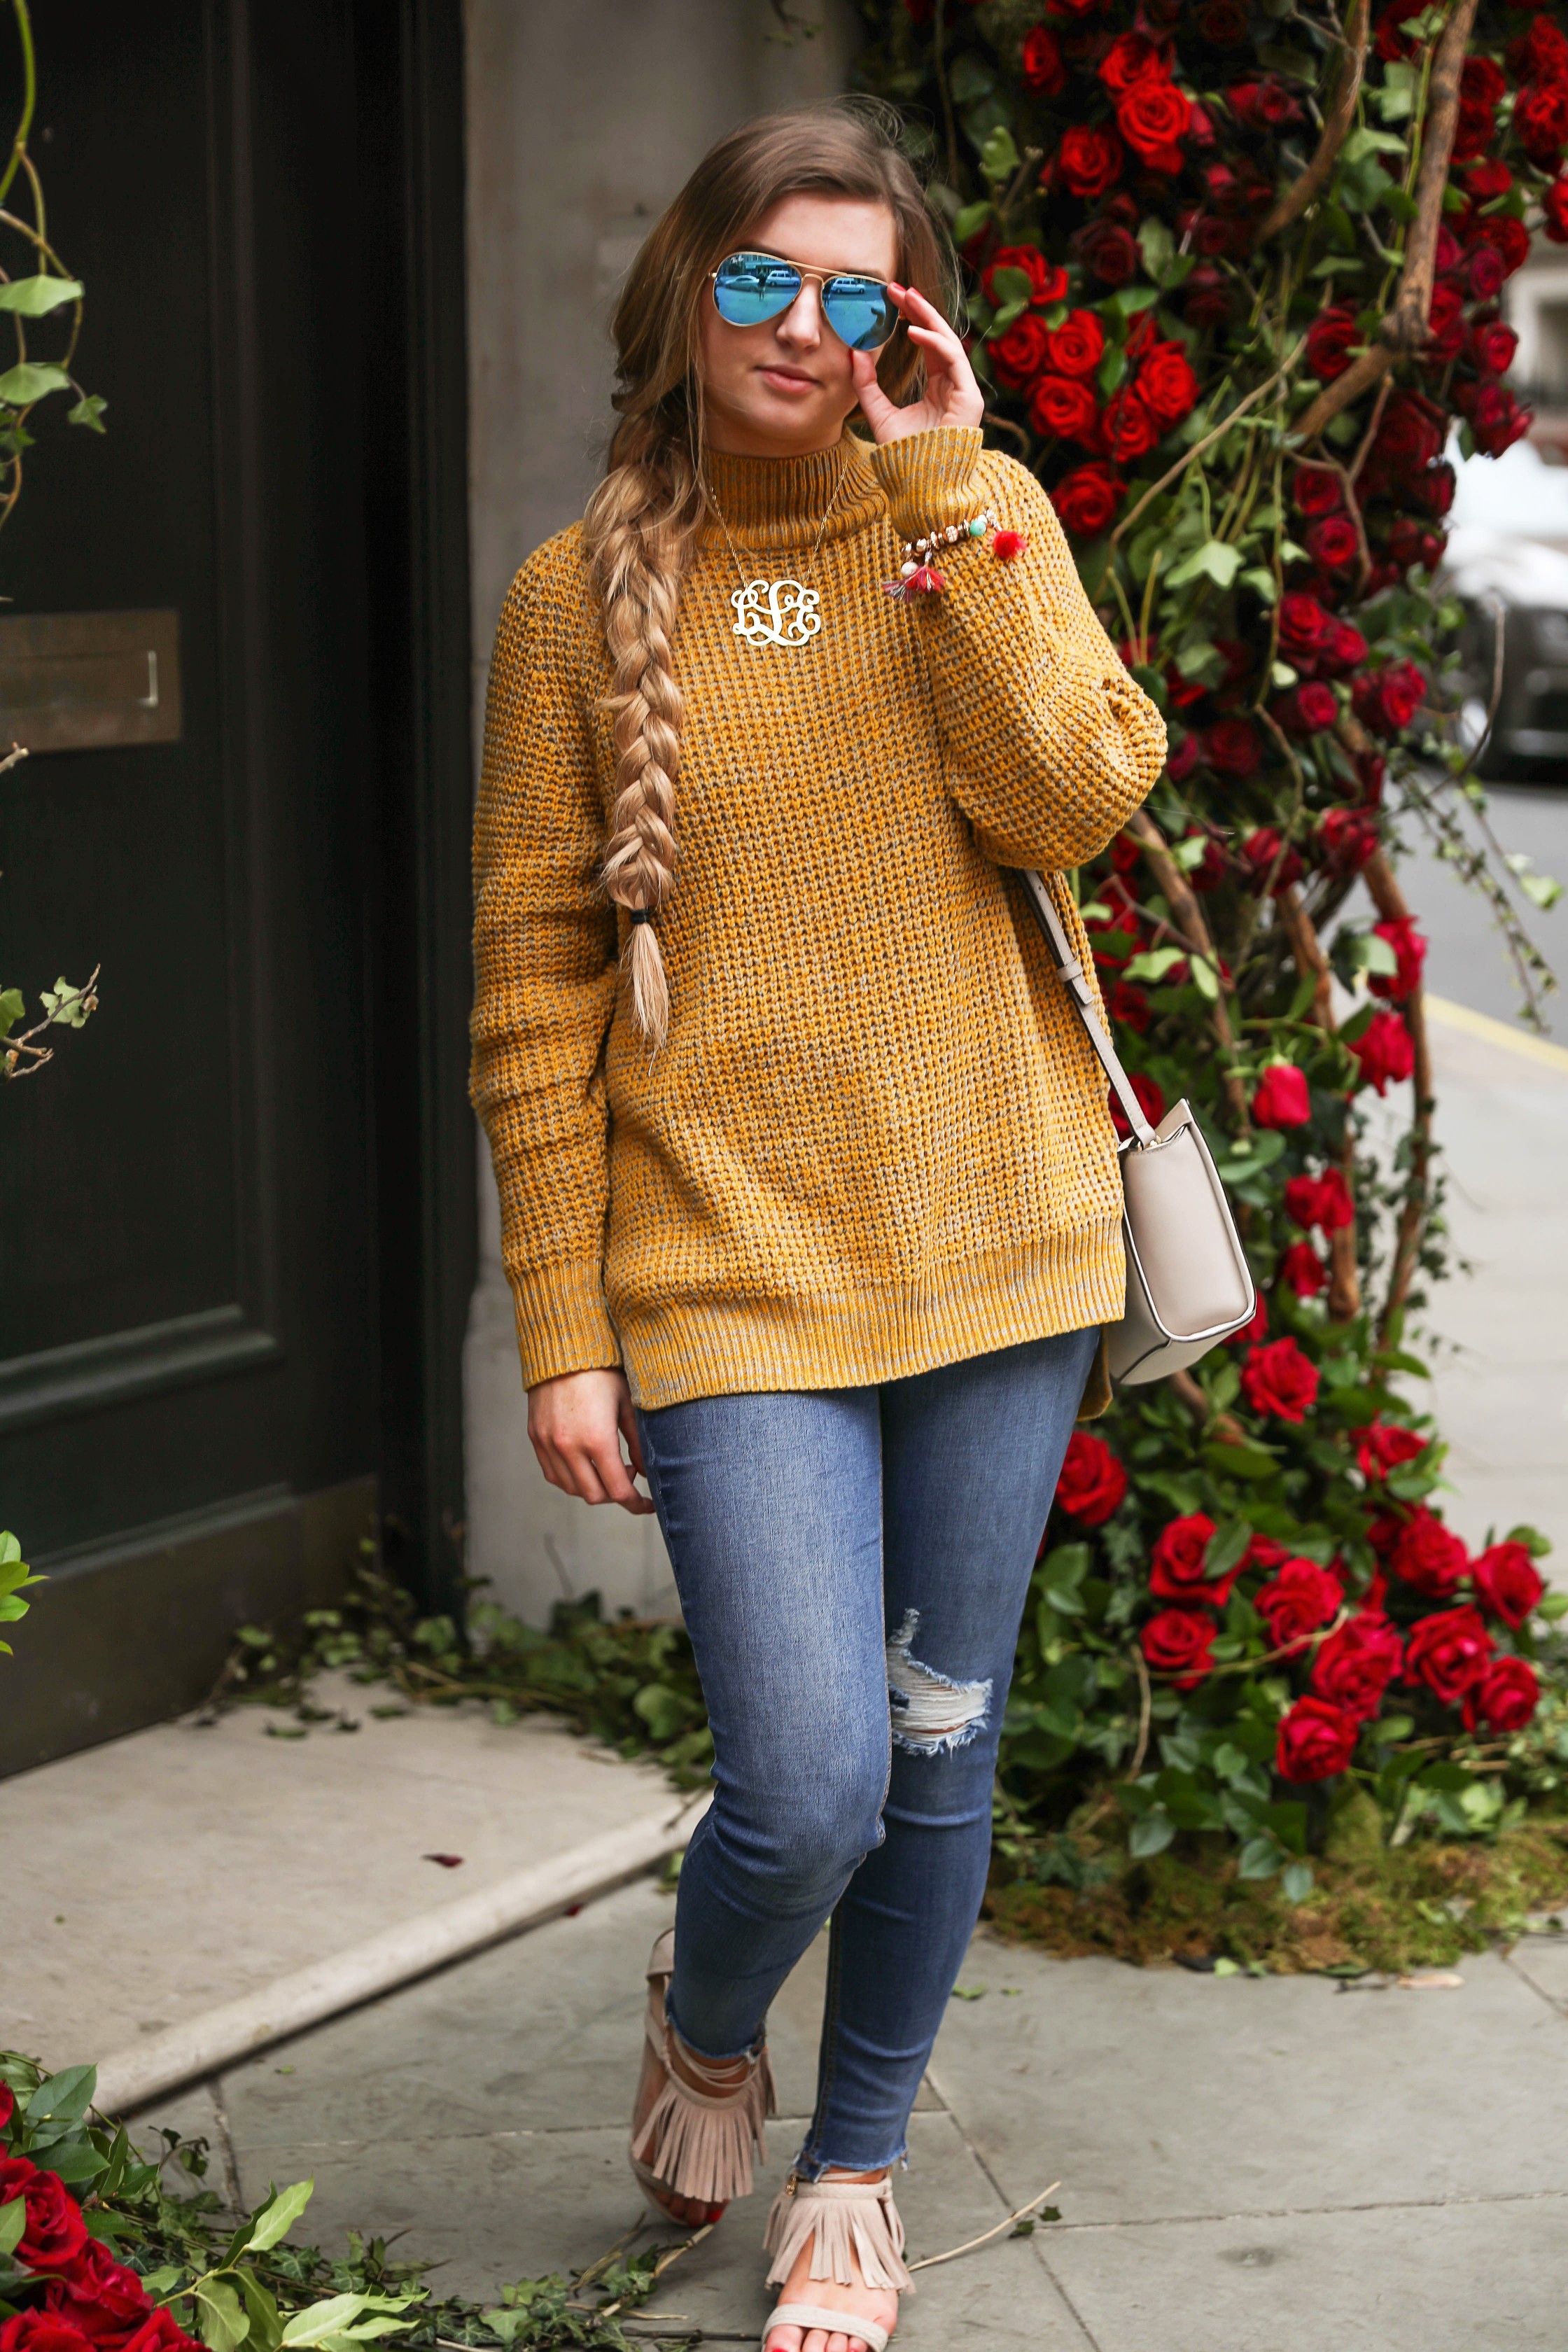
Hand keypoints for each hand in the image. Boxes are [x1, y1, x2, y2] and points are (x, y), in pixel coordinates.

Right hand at [527, 1368, 654, 1515]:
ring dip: (593, 1487)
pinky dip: (570, 1478)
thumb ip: (638, 1443)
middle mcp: (568, 1447)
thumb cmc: (602, 1371)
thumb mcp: (628, 1404)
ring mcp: (548, 1444)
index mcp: (597, 1439)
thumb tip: (648, 1473)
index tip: (647, 1505)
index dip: (636, 1504)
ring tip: (606, 1465)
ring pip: (571, 1488)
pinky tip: (584, 1463)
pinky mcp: (535, 1438)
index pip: (618, 1490)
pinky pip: (553, 1474)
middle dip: (615, 1494)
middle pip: (595, 1495)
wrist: (562, 1347)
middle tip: (628, 1474)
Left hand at [850, 281, 983, 444]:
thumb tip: (854, 352)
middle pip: (939, 335)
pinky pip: (954, 359)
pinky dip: (934, 343)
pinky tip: (913, 332)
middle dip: (919, 309)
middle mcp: (953, 384)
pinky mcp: (969, 397)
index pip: (927, 343)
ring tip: (906, 298)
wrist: (922, 487)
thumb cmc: (904, 457)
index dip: (912, 318)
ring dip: (927, 317)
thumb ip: (867, 385)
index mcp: (938, 386)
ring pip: (949, 341)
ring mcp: (964, 390)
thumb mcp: (879, 414)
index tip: (892, 299)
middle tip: (897, 288)